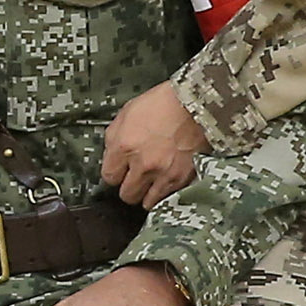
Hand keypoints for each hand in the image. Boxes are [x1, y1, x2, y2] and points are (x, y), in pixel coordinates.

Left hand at [99, 81, 205, 210]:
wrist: (196, 103)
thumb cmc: (163, 104)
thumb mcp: (127, 113)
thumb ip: (114, 138)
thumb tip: (112, 156)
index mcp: (124, 147)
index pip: (109, 177)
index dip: (114, 173)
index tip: (120, 170)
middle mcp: (143, 164)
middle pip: (127, 195)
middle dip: (129, 186)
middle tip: (135, 177)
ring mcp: (165, 174)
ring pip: (148, 202)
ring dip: (148, 193)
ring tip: (152, 182)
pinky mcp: (184, 179)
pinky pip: (169, 197)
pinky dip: (167, 192)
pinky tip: (167, 179)